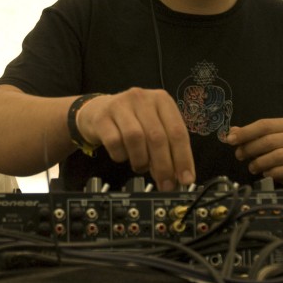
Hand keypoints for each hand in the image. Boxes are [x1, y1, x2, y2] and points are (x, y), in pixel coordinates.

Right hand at [75, 88, 194, 190]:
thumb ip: (167, 148)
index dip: (183, 158)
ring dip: (141, 160)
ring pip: (136, 138)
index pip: (178, 131)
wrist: (97, 110)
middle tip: (165, 184)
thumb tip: (177, 176)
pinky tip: (123, 156)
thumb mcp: (153, 127)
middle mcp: (142, 99)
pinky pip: (114, 142)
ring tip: (140, 167)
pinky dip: (121, 155)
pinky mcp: (102, 117)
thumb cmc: (131, 121)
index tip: (185, 179)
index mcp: (162, 100)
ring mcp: (120, 106)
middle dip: (163, 166)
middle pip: (157, 137)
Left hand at [224, 118, 282, 191]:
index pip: (265, 125)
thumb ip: (252, 137)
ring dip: (260, 162)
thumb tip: (232, 132)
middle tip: (239, 156)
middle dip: (250, 148)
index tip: (230, 140)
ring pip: (279, 155)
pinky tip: (266, 174)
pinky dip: (273, 172)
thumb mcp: (269, 146)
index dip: (246, 132)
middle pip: (270, 140)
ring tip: (251, 168)